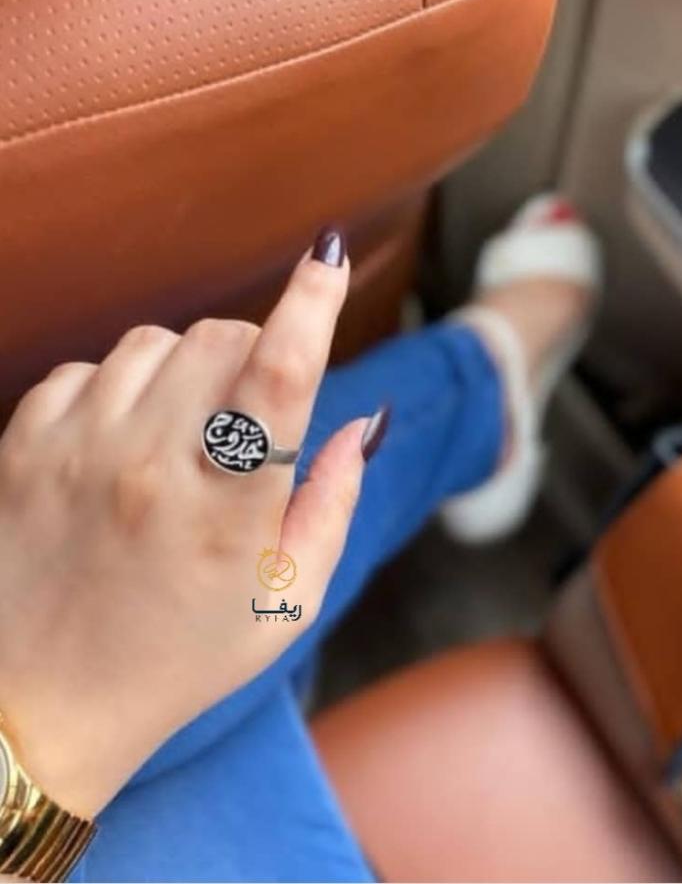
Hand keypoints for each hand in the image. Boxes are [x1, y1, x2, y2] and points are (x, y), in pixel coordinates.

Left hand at [0, 229, 379, 817]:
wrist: (35, 708)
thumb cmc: (180, 657)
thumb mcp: (287, 602)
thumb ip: (335, 502)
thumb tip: (364, 422)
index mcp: (228, 511)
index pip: (279, 376)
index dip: (313, 304)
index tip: (332, 256)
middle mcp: (150, 466)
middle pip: (224, 339)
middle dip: (256, 355)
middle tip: (251, 415)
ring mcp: (78, 450)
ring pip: (158, 341)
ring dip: (189, 368)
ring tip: (184, 434)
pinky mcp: (23, 444)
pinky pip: (91, 366)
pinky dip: (123, 387)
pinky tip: (126, 442)